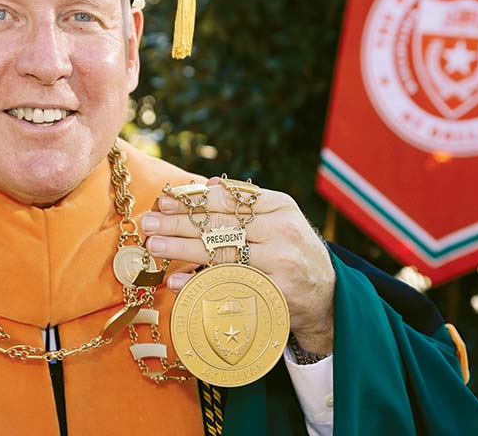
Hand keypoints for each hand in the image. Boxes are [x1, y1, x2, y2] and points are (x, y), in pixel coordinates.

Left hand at [140, 177, 335, 353]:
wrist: (328, 295)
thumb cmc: (293, 251)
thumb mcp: (278, 220)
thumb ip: (245, 203)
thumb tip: (207, 184)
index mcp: (280, 207)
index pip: (229, 199)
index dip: (193, 199)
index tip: (164, 200)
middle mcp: (281, 231)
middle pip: (222, 224)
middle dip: (180, 223)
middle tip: (149, 223)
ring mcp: (279, 263)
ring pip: (222, 253)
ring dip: (183, 249)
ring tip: (154, 246)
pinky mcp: (274, 293)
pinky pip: (230, 286)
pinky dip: (200, 283)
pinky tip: (176, 281)